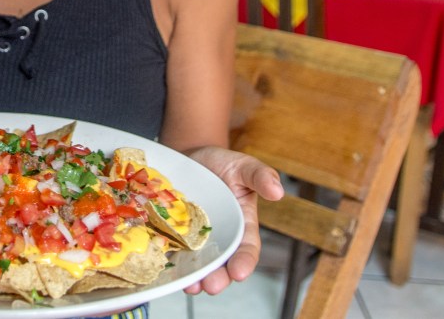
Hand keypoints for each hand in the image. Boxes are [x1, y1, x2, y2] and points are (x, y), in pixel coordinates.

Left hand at [182, 146, 283, 294]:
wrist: (191, 157)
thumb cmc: (223, 164)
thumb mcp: (243, 166)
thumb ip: (260, 176)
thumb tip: (278, 191)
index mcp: (242, 226)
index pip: (246, 249)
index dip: (244, 262)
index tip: (239, 272)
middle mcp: (219, 238)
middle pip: (221, 264)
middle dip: (218, 278)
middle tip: (211, 285)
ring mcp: (194, 238)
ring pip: (196, 263)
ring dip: (194, 277)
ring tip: (191, 286)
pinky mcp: (173, 234)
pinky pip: (171, 251)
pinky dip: (170, 262)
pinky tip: (166, 268)